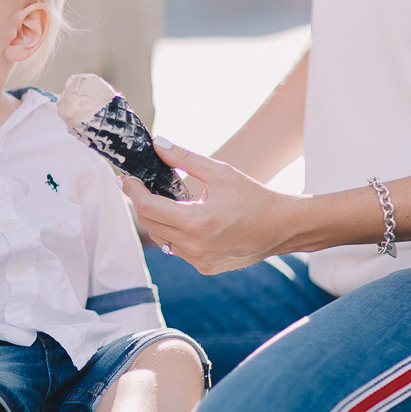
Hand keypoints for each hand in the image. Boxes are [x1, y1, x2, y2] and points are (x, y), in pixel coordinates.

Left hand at [123, 139, 301, 273]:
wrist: (284, 228)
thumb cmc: (255, 197)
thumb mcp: (220, 172)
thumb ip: (185, 158)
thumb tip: (157, 143)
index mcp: (197, 222)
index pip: (148, 208)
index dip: (133, 191)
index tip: (126, 178)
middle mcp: (195, 246)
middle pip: (150, 225)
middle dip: (141, 204)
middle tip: (139, 185)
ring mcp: (199, 261)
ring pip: (161, 239)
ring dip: (157, 220)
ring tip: (164, 201)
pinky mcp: (205, 267)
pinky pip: (177, 250)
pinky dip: (174, 234)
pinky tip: (185, 220)